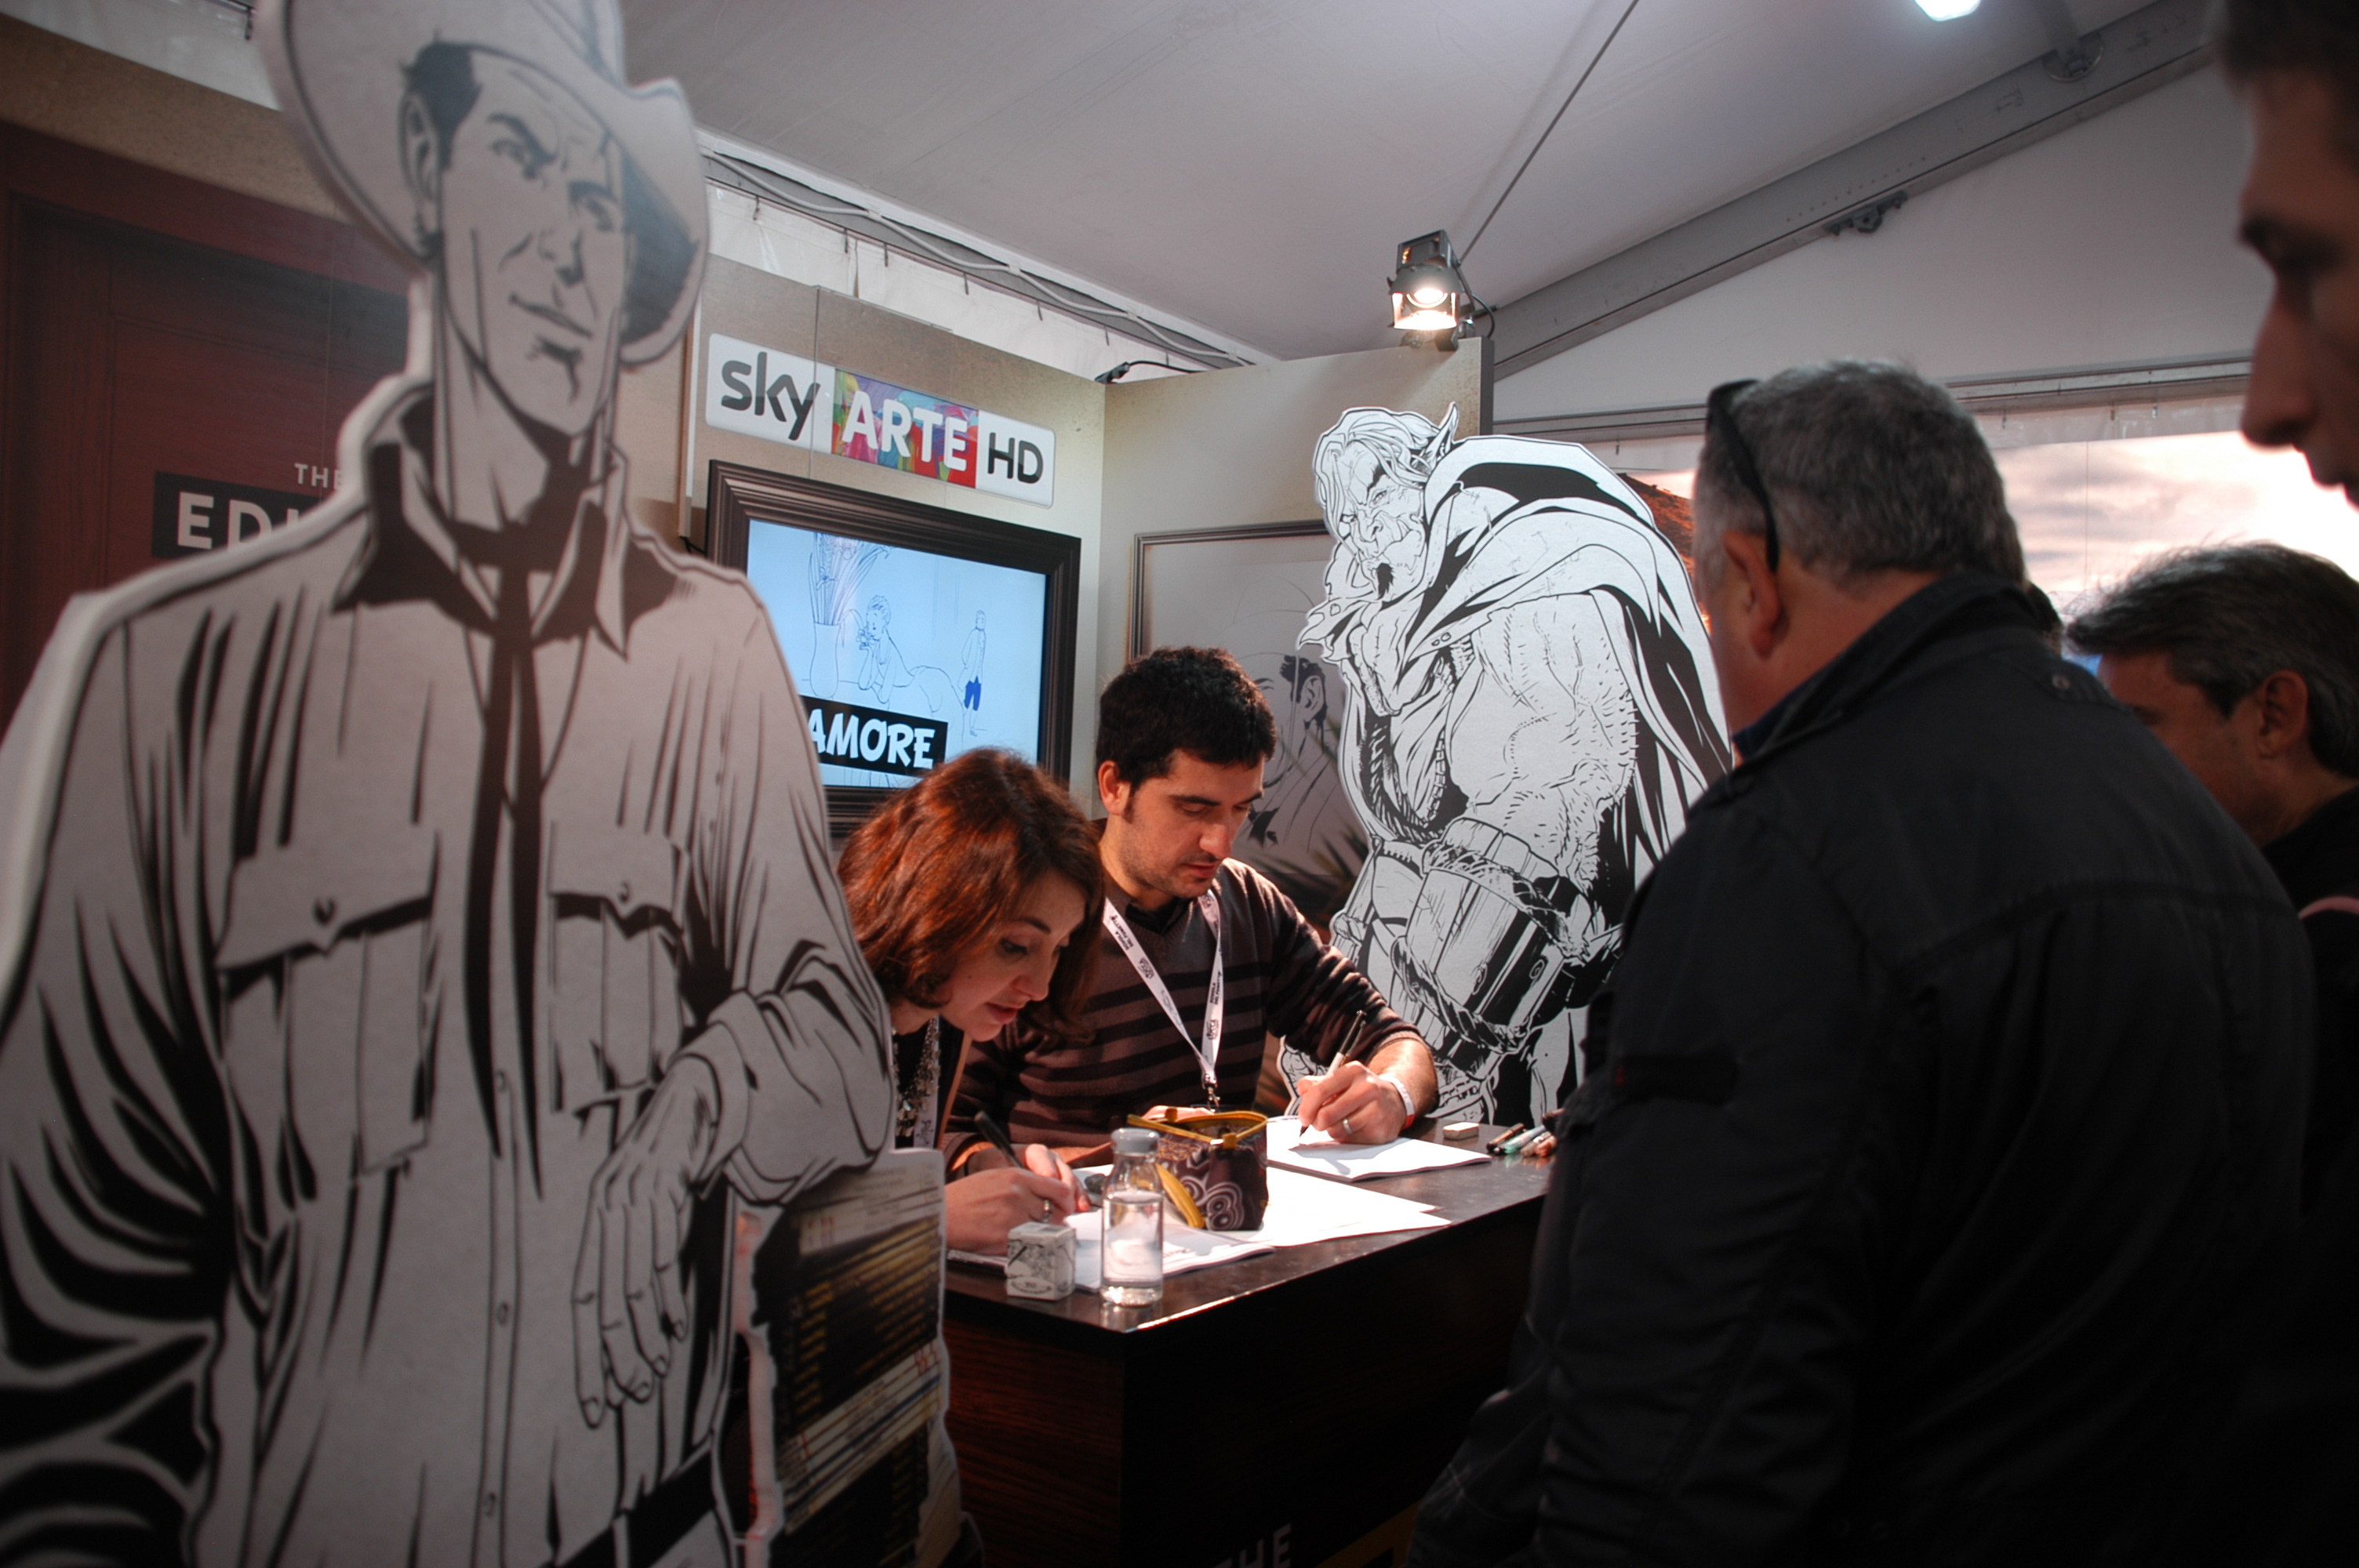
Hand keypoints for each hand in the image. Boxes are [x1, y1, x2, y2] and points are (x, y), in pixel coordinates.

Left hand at [571, 1058, 720, 1426]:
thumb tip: (646, 1307)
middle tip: (624, 1395)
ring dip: (639, 1334)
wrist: (691, 1098)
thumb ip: (644, 1249)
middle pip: (598, 1301)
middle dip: (609, 1356)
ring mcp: (628, 1199)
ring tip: (651, 1371)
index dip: (585, 1353)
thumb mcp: (650, 1204)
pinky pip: (658, 1253)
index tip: (594, 1400)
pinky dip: (663, 1295)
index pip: (581, 1300)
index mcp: (595, 1219)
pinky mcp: (658, 1188)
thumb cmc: (672, 1160)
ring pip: (626, 1283)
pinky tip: (674, 1327)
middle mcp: (603, 1211)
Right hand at [945, 1145, 1083, 1252]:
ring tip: (1025, 1232)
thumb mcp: (994, 1178)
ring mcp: (1013, 1217)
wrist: (941, 1214)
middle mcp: (1018, 1194)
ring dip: (1040, 1233)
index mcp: (1016, 1176)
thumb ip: (1022, 1184)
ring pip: (1044, 1229)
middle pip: (1055, 1211)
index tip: (1065, 1207)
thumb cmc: (963, 1197)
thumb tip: (1045, 1196)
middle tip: (1047, 1224)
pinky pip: (1028, 1243)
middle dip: (1055, 1219)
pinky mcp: (1005, 1238)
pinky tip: (1013, 1241)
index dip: (1065, 1200)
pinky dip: (1025, 1244)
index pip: (1058, 1187)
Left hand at [1297, 1059, 1407, 1143]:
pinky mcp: (1380, 1129)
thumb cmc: (1359, 1092)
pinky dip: (1346, 1137)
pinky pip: (1349, 1139)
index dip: (1306, 1107)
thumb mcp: (1340, 1081)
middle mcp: (1367, 1087)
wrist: (1394, 1102)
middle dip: (1317, 1123)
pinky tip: (1355, 1127)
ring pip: (1335, 1129)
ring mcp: (1376, 1108)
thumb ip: (1317, 1085)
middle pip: (1325, 1115)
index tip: (1304, 1118)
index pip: (1318, 1091)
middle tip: (1319, 1123)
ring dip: (1331, 1130)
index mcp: (1352, 1071)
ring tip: (1340, 1122)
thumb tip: (1303, 1092)